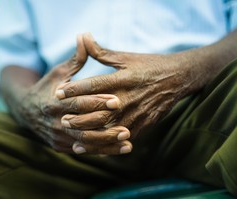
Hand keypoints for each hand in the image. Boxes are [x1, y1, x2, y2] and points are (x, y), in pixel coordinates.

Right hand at [16, 35, 131, 154]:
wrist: (26, 110)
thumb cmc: (47, 88)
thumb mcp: (59, 72)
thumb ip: (75, 60)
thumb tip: (84, 36)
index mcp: (53, 102)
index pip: (77, 103)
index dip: (96, 102)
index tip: (117, 100)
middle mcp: (55, 122)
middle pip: (82, 127)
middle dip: (105, 127)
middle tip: (127, 127)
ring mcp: (57, 136)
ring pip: (84, 142)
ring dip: (106, 144)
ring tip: (127, 142)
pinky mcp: (61, 146)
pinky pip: (83, 150)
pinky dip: (101, 151)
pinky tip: (118, 150)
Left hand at [56, 33, 193, 140]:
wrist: (178, 78)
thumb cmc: (150, 65)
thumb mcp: (126, 57)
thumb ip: (102, 52)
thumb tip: (83, 37)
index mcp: (123, 79)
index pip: (94, 85)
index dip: (75, 89)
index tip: (58, 92)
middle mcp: (129, 98)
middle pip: (98, 111)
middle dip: (78, 116)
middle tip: (61, 119)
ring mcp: (137, 114)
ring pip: (108, 129)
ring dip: (88, 134)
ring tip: (72, 136)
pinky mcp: (143, 125)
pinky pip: (121, 137)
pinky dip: (106, 144)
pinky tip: (94, 146)